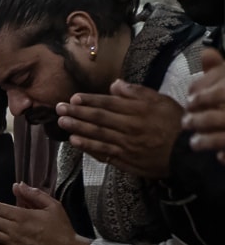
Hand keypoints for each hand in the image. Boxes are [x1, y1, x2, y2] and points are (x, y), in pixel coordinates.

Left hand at [55, 81, 183, 179]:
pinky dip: (88, 146)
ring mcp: (126, 144)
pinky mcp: (125, 159)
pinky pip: (103, 152)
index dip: (89, 101)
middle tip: (58, 108)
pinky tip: (74, 141)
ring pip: (97, 135)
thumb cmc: (175, 123)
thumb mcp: (161, 101)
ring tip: (62, 123)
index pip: (108, 104)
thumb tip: (115, 84)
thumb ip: (137, 92)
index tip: (73, 98)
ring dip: (77, 128)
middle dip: (76, 113)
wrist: (185, 153)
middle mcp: (129, 127)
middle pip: (98, 119)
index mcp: (138, 111)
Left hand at [184, 48, 224, 163]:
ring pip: (224, 137)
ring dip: (206, 140)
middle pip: (221, 115)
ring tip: (194, 142)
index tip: (190, 100)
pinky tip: (217, 155)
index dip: (204, 95)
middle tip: (186, 122)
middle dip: (200, 119)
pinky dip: (224, 155)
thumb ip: (219, 70)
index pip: (222, 91)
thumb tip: (206, 52)